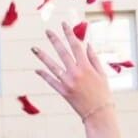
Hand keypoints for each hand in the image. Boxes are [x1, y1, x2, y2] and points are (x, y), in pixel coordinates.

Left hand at [34, 23, 122, 137]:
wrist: (98, 113)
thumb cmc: (103, 92)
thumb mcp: (102, 74)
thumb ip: (93, 58)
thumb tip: (87, 44)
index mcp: (86, 66)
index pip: (76, 45)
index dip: (69, 33)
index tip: (64, 24)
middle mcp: (76, 72)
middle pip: (62, 52)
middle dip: (54, 40)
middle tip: (47, 31)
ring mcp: (67, 82)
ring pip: (52, 66)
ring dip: (42, 56)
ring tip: (34, 48)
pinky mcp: (62, 92)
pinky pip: (51, 81)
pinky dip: (44, 74)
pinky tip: (37, 69)